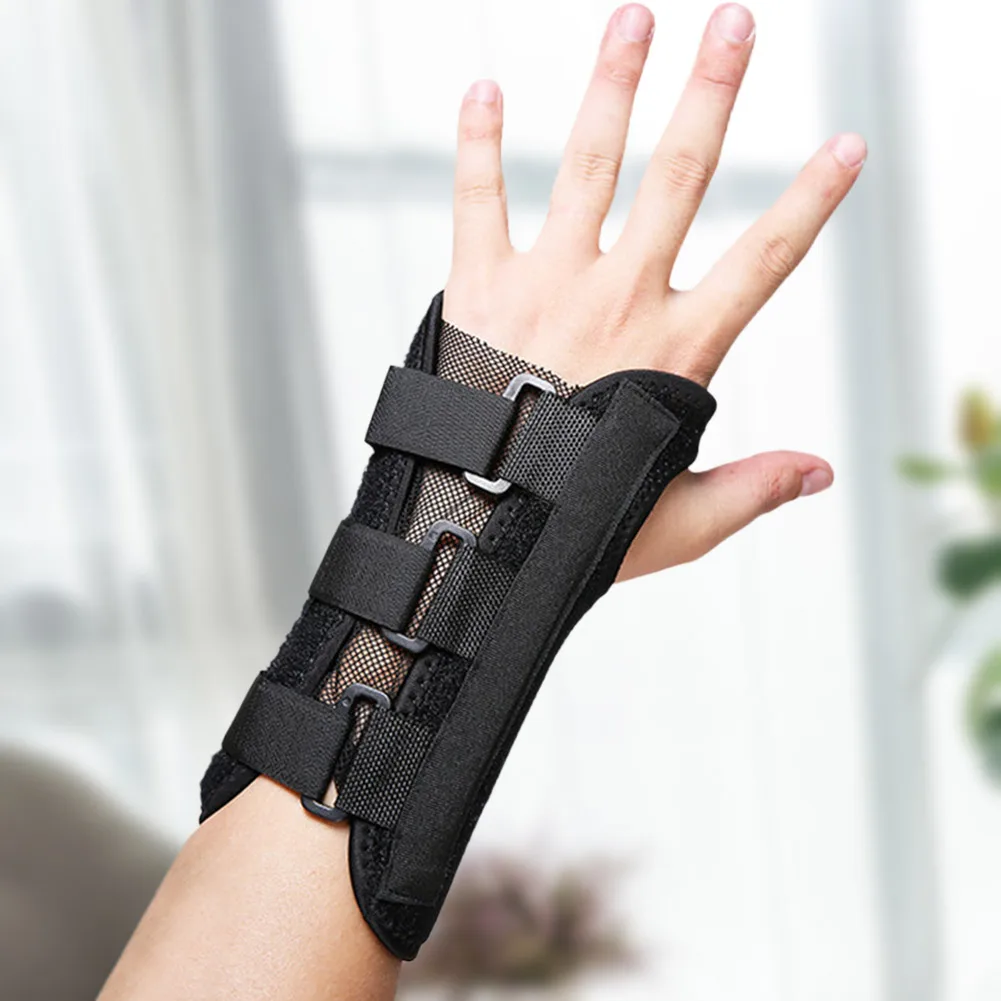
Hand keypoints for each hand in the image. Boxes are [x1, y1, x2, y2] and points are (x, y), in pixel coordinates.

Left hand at [443, 3, 864, 580]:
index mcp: (673, 354)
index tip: (845, 148)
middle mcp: (616, 302)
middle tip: (734, 24)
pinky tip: (483, 87)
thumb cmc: (571, 528)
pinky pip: (476, 200)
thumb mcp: (677, 520)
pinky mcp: (477, 287)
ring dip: (613, 87)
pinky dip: (477, 143)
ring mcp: (545, 287)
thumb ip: (749, 489)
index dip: (808, 203)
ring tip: (633, 19)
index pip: (763, 263)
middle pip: (678, 179)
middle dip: (710, 95)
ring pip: (588, 166)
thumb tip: (820, 474)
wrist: (471, 533)